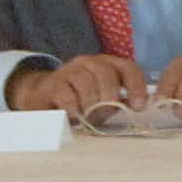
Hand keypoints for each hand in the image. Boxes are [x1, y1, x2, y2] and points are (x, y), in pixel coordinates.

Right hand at [14, 52, 151, 115]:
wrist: (43, 99)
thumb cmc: (80, 101)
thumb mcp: (103, 101)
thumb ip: (119, 101)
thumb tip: (136, 107)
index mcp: (108, 64)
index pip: (128, 68)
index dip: (136, 86)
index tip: (138, 106)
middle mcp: (89, 62)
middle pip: (106, 73)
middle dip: (110, 96)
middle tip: (106, 113)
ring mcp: (69, 70)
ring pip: (86, 82)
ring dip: (91, 104)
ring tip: (89, 118)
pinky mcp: (52, 84)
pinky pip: (67, 94)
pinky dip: (74, 108)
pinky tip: (75, 117)